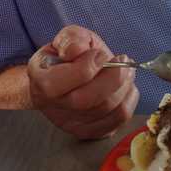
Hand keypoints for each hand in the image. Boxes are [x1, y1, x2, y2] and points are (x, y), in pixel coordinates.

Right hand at [28, 25, 138, 139]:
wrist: (62, 78)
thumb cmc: (65, 57)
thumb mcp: (65, 39)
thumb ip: (71, 39)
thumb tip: (79, 51)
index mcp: (41, 81)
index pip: (65, 81)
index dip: (89, 65)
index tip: (100, 54)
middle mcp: (54, 108)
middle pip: (89, 100)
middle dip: (114, 77)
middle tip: (122, 60)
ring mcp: (71, 123)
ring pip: (107, 109)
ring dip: (124, 86)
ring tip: (126, 70)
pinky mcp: (90, 131)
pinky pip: (118, 119)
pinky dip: (128, 99)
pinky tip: (126, 86)